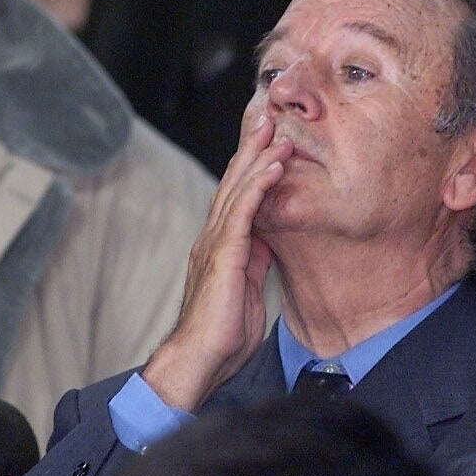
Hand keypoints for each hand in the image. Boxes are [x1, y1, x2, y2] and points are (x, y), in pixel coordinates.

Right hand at [143, 112, 292, 409]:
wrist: (200, 360)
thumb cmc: (222, 335)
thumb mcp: (245, 290)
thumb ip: (253, 262)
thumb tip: (266, 243)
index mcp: (219, 246)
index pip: (234, 196)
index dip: (250, 166)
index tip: (267, 140)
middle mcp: (213, 238)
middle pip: (232, 182)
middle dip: (250, 148)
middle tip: (268, 116)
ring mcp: (215, 244)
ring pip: (236, 189)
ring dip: (257, 157)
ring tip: (276, 130)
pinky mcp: (223, 256)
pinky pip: (242, 213)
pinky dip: (258, 186)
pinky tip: (273, 167)